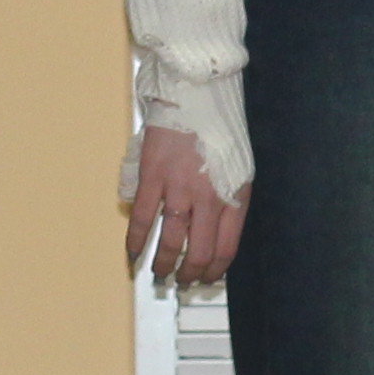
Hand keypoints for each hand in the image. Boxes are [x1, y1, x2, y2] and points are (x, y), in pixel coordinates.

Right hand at [125, 125, 243, 292]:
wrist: (199, 92)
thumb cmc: (221, 127)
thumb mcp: (239, 167)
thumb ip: (229, 199)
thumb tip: (215, 230)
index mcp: (235, 195)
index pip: (226, 249)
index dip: (214, 271)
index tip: (206, 280)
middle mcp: (210, 197)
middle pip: (200, 252)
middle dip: (189, 275)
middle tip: (181, 282)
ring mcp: (180, 188)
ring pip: (171, 242)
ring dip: (164, 264)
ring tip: (160, 274)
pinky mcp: (153, 177)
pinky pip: (143, 218)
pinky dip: (136, 241)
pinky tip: (133, 254)